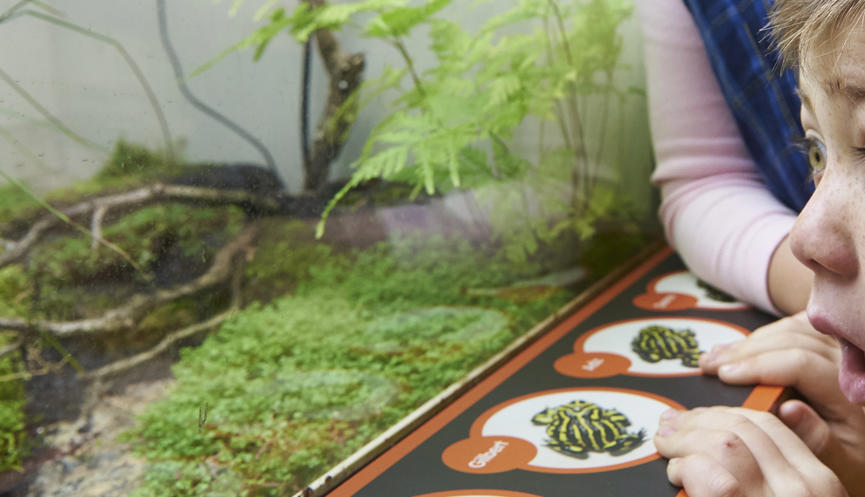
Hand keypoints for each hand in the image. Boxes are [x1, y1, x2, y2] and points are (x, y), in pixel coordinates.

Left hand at [655, 406, 846, 496]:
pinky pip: (707, 473)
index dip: (726, 412)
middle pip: (743, 427)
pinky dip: (684, 466)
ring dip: (685, 439)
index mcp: (819, 480)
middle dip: (699, 419)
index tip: (701, 414)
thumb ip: (778, 465)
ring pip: (723, 442)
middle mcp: (803, 487)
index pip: (769, 424)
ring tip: (665, 444)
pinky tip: (676, 472)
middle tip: (669, 423)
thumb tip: (762, 419)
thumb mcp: (793, 496)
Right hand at [699, 311, 864, 496]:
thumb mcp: (840, 462)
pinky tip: (744, 346)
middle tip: (710, 364)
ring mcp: (844, 350)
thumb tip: (787, 408)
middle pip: (792, 340)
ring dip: (751, 340)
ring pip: (792, 327)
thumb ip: (817, 439)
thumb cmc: (854, 458)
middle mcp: (852, 364)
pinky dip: (767, 333)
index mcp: (854, 394)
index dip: (757, 366)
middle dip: (744, 351)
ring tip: (719, 355)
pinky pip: (798, 325)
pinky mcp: (835, 343)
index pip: (800, 363)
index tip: (724, 375)